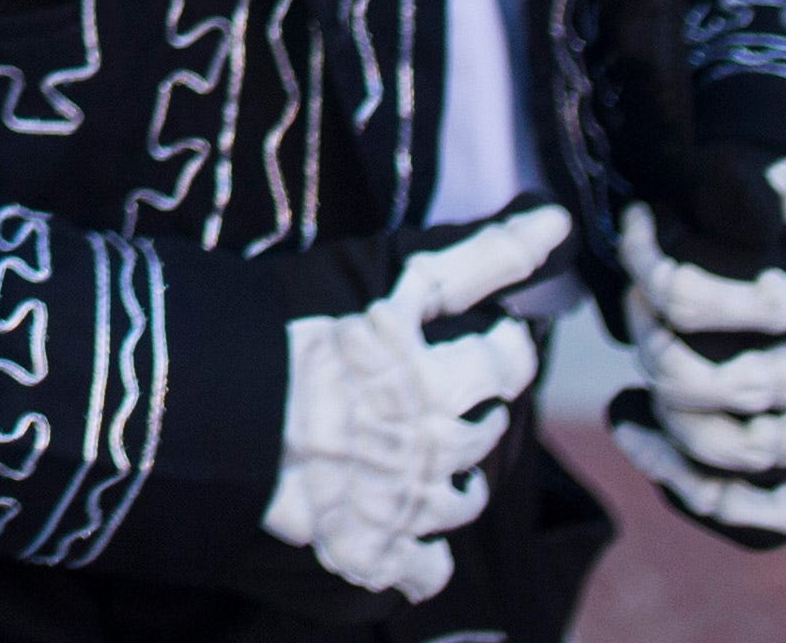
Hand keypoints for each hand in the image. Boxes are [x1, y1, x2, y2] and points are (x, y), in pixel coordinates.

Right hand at [261, 201, 570, 599]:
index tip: (491, 330)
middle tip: (441, 389)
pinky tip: (399, 532)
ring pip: (467, 498)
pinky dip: (417, 554)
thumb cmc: (300, 346)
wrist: (228, 426)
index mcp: (442, 379)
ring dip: (453, 476)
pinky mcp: (378, 552)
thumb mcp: (392, 285)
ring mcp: (411, 504)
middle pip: (487, 427)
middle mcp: (437, 444)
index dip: (504, 342)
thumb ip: (476, 257)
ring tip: (417, 456)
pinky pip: (424, 568)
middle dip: (475, 404)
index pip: (505, 356)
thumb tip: (557, 217)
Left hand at [612, 158, 785, 542]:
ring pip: (770, 447)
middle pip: (771, 382)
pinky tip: (638, 436)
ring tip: (633, 383)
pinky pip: (784, 508)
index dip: (685, 282)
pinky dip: (703, 489)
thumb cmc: (773, 214)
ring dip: (678, 419)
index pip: (780, 302)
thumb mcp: (765, 178)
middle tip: (631, 315)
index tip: (632, 240)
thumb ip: (749, 183)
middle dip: (672, 351)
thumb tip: (732, 195)